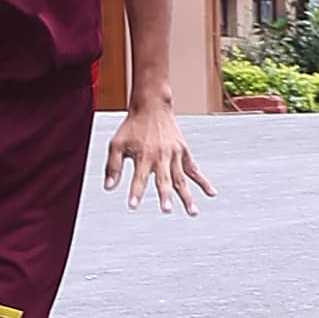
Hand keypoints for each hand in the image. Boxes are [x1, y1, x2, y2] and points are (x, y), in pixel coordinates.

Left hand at [107, 94, 212, 213]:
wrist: (152, 106)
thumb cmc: (133, 126)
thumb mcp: (116, 144)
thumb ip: (113, 166)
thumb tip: (108, 187)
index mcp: (143, 155)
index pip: (138, 178)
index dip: (135, 192)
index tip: (133, 206)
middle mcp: (160, 155)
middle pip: (163, 179)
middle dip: (165, 195)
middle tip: (167, 210)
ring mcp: (174, 154)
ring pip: (181, 178)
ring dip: (186, 196)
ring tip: (192, 211)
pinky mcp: (183, 151)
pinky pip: (194, 169)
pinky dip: (203, 181)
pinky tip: (210, 192)